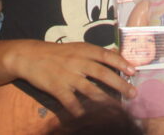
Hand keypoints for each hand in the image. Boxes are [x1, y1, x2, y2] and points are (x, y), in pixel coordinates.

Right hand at [6, 40, 134, 116]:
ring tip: (118, 109)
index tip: (134, 71)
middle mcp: (77, 61)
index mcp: (83, 50)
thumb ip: (94, 52)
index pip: (106, 55)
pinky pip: (71, 102)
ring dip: (105, 100)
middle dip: (119, 84)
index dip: (121, 62)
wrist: (29, 56)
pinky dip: (79, 111)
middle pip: (102, 73)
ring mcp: (67, 75)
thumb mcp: (76, 47)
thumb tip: (117, 54)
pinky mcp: (57, 87)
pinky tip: (86, 117)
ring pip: (90, 89)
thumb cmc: (56, 53)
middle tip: (133, 94)